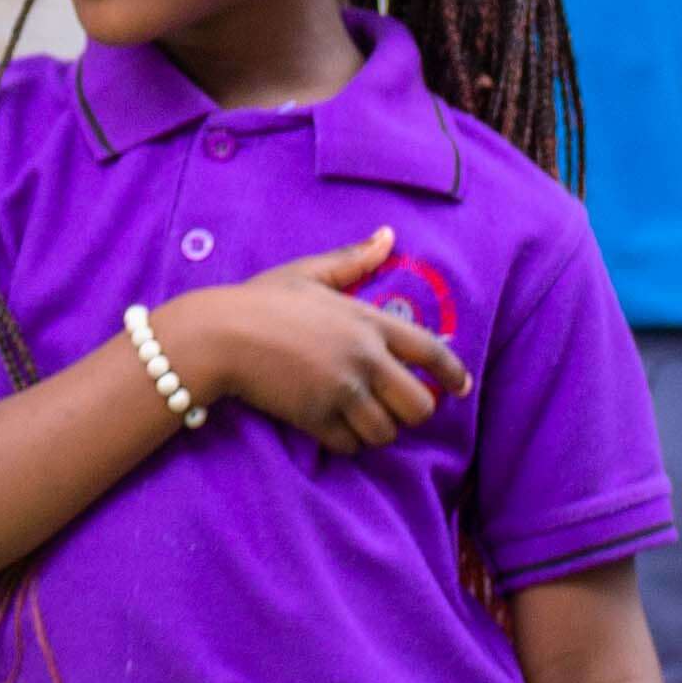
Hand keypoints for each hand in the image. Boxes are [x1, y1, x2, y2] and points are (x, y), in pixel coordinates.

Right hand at [162, 233, 472, 454]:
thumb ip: (353, 260)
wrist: (218, 335)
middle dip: (412, 412)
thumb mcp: (309, 273)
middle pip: (420, 405)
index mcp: (368, 322)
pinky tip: (333, 428)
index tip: (463, 388)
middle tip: (394, 408)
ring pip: (386, 432)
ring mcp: (342, 392)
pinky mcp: (317, 419)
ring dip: (377, 431)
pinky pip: (351, 446)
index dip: (454, 373)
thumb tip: (388, 236)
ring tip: (360, 418)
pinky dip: (347, 443)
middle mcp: (365, 360)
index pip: (430, 352)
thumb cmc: (261, 300)